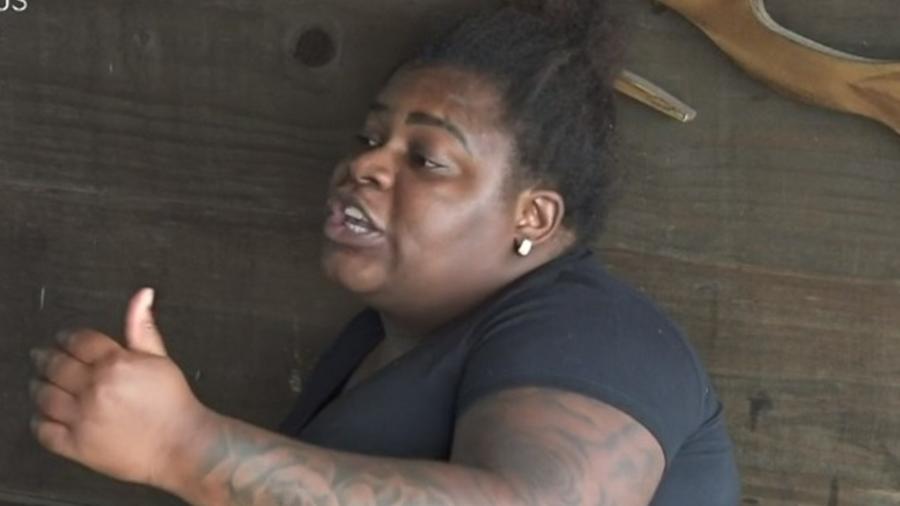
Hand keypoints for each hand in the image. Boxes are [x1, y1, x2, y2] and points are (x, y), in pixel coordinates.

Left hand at [29, 288, 213, 487]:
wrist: (181, 445)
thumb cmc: (173, 402)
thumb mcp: (160, 358)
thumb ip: (142, 326)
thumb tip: (142, 295)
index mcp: (115, 363)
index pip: (77, 341)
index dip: (65, 337)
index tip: (61, 339)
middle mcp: (94, 388)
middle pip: (55, 366)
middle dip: (45, 359)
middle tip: (41, 358)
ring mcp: (83, 418)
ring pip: (44, 396)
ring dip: (38, 387)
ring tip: (39, 384)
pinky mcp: (77, 445)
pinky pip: (44, 430)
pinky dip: (38, 421)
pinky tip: (42, 415)